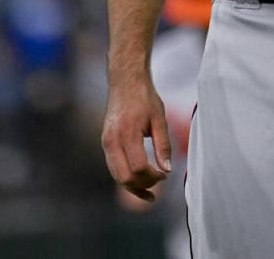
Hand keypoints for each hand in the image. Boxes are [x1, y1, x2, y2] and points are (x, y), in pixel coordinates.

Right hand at [101, 74, 172, 201]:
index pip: (138, 167)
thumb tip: (167, 170)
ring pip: (117, 176)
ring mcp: (106, 142)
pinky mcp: (105, 142)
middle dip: (143, 186)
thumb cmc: (144, 97)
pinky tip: (139, 181)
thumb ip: (163, 145)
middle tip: (159, 181)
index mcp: (127, 133)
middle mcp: (112, 140)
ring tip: (150, 193)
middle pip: (125, 177)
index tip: (165, 174)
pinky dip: (126, 178)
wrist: (124, 81)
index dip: (153, 177)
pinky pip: (113, 167)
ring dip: (133, 187)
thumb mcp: (159, 119)